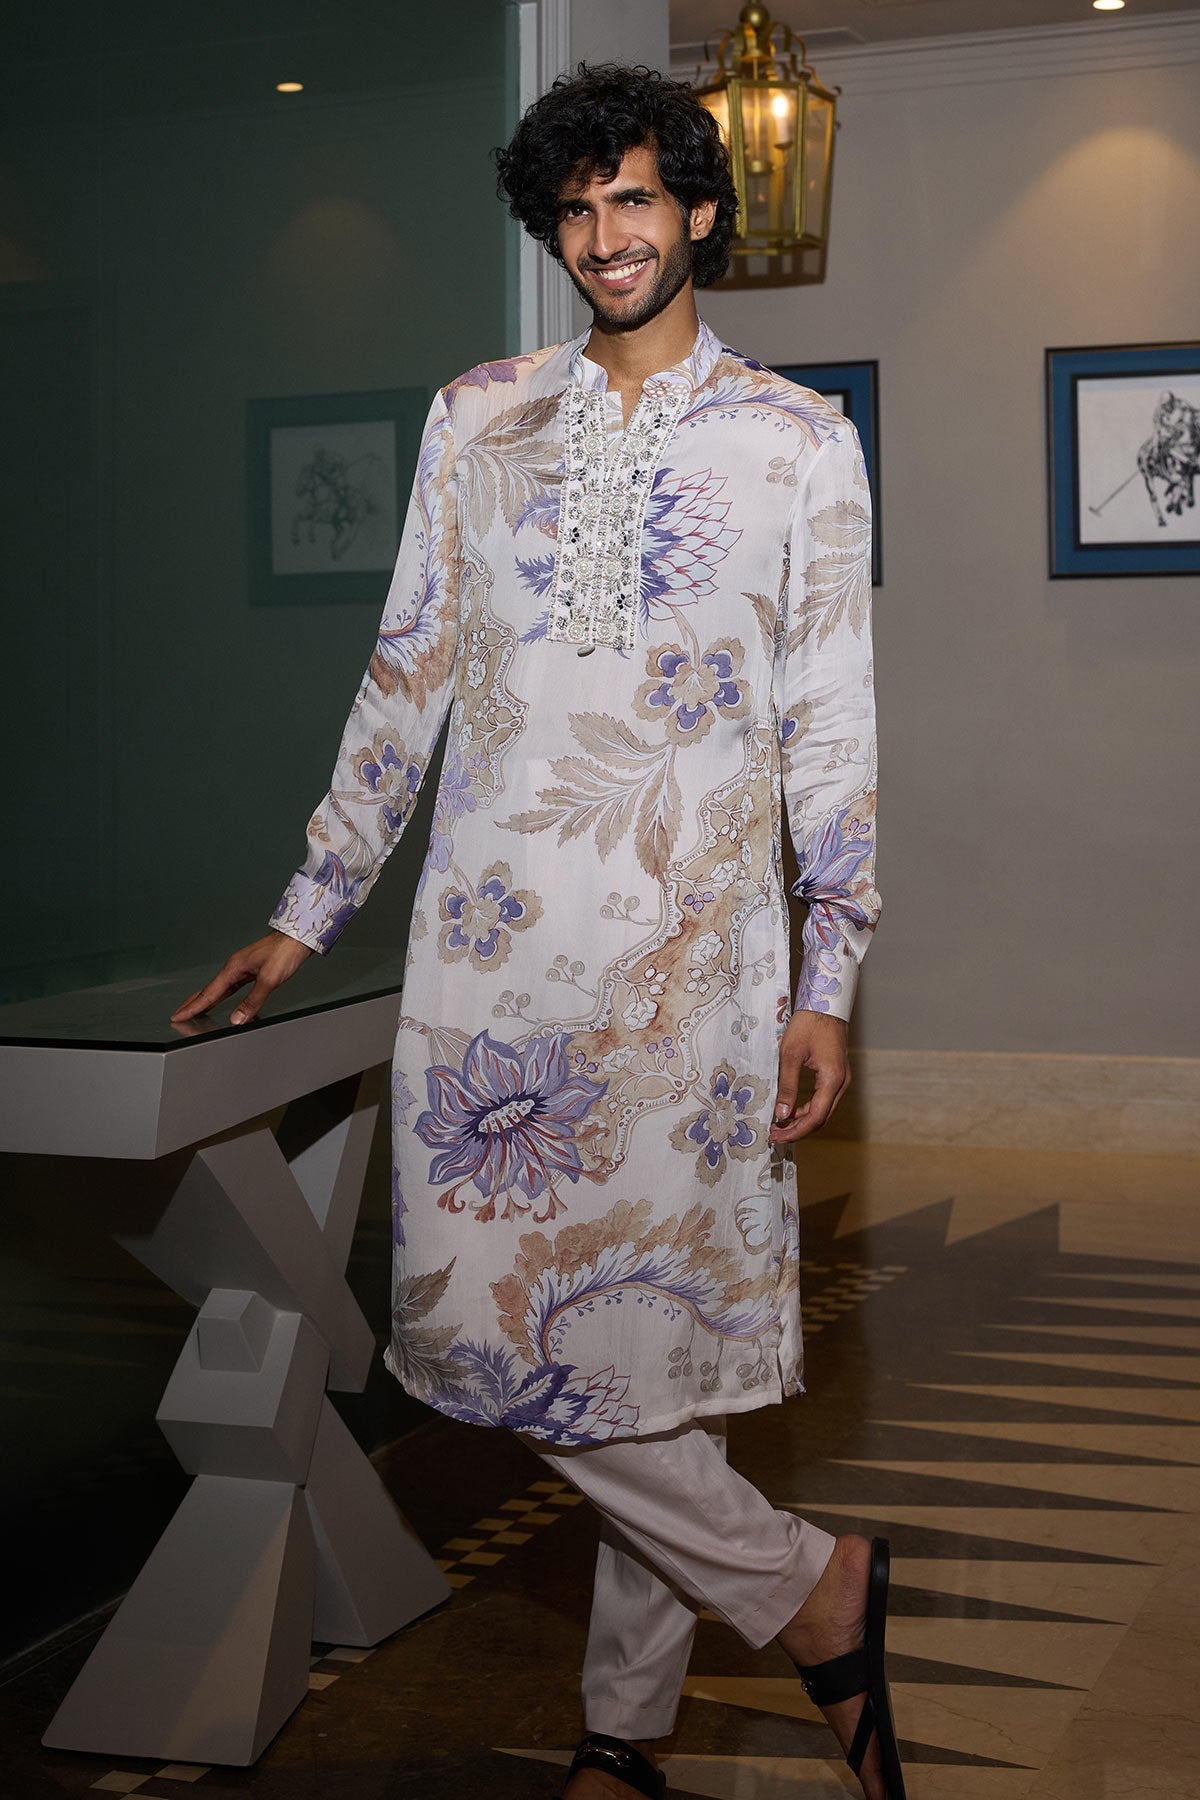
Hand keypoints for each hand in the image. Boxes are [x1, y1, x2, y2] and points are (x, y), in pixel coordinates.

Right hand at [170, 931, 313, 1026]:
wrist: (298, 937)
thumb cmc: (285, 952)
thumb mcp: (269, 979)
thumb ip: (253, 1001)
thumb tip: (237, 1018)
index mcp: (234, 968)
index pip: (209, 992)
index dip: (193, 1006)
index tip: (179, 1015)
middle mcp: (235, 967)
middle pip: (208, 989)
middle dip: (192, 1003)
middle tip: (178, 1014)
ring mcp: (242, 968)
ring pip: (218, 988)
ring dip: (205, 1000)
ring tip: (194, 1010)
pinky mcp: (251, 970)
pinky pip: (230, 986)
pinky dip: (220, 995)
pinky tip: (220, 1000)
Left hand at [769, 1009, 850, 1143]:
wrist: (825, 1003)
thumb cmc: (808, 1024)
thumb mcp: (791, 1054)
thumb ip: (787, 1086)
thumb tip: (781, 1114)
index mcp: (832, 1079)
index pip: (815, 1117)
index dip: (796, 1131)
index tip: (776, 1136)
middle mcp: (841, 1083)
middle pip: (821, 1118)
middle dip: (798, 1130)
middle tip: (775, 1134)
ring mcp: (841, 1079)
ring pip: (823, 1110)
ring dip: (802, 1120)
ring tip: (779, 1125)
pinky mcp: (836, 1074)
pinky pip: (823, 1099)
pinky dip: (807, 1108)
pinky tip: (791, 1110)